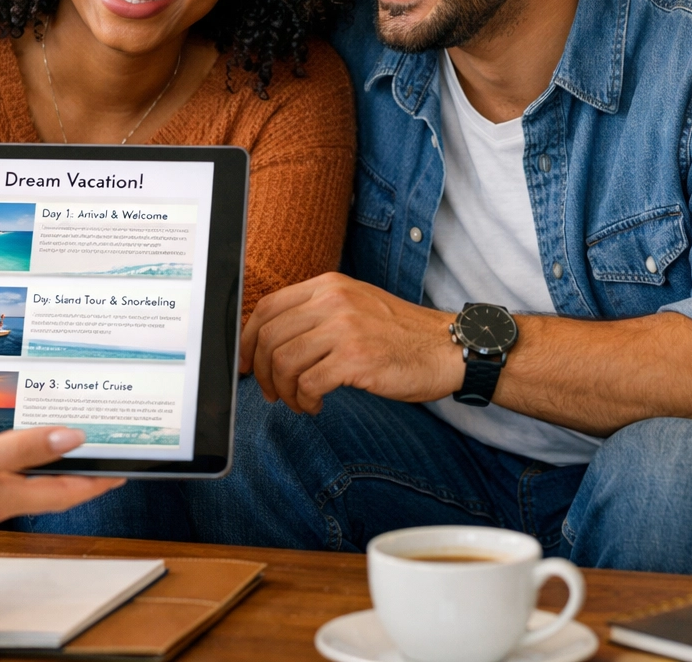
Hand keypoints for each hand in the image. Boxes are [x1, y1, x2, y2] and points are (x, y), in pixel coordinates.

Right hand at [0, 427, 124, 548]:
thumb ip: (21, 448)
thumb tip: (70, 439)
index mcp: (2, 498)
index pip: (64, 493)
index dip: (95, 481)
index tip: (121, 471)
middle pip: (41, 491)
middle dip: (66, 474)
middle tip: (89, 454)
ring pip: (8, 487)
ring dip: (28, 470)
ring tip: (41, 448)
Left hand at [240, 273, 464, 413]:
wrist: (446, 348)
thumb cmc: (400, 334)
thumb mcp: (355, 305)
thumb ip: (317, 314)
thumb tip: (270, 341)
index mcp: (329, 286)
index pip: (268, 307)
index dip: (247, 339)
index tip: (246, 362)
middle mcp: (333, 301)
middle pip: (269, 337)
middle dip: (261, 372)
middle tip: (271, 392)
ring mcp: (345, 329)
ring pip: (283, 362)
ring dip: (284, 391)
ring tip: (298, 402)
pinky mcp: (356, 359)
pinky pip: (308, 384)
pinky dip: (304, 401)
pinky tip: (315, 405)